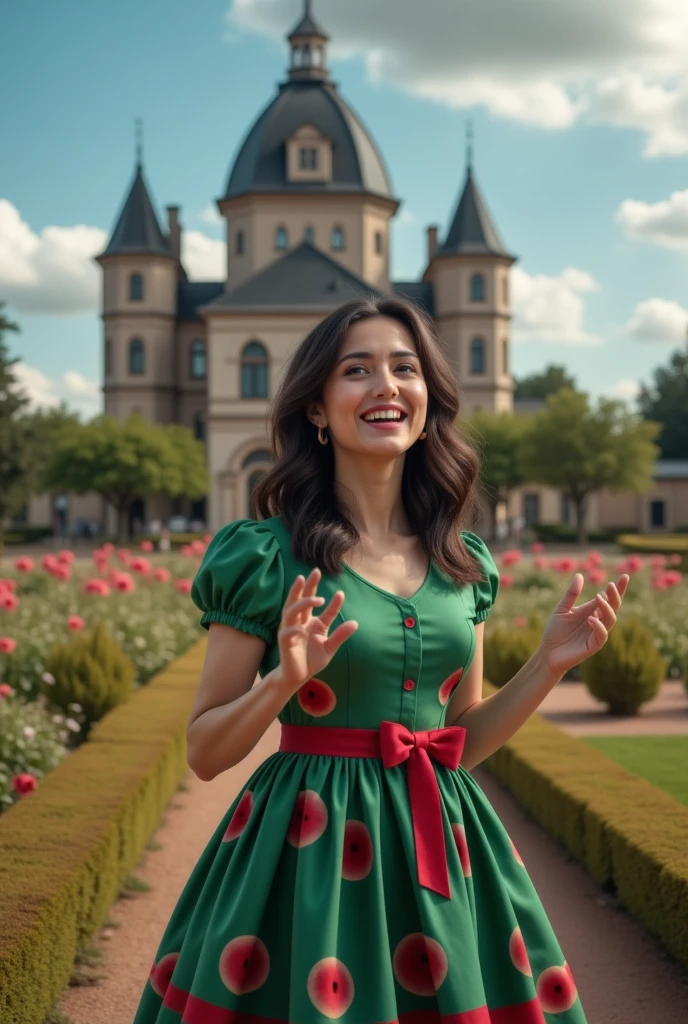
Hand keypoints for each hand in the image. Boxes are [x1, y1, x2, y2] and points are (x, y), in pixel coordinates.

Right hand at [275, 568, 357, 693]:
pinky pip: (287, 632)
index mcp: (310, 621)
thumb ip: (340, 635)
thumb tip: (355, 623)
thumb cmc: (312, 659)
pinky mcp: (285, 642)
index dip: (332, 603)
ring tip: (318, 599)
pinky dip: (293, 628)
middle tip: (315, 572)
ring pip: (291, 611)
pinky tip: (301, 627)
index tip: (341, 593)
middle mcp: (299, 621)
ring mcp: (290, 630)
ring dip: (303, 603)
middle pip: (301, 599)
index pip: (321, 608)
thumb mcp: (330, 647)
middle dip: (307, 585)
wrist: (298, 676)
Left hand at [538, 573, 629, 677]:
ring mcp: (596, 633)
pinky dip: (598, 626)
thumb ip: (572, 594)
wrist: (547, 652)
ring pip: (610, 620)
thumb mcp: (562, 609)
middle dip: (615, 596)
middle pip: (613, 608)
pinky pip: (601, 636)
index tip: (625, 576)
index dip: (618, 589)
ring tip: (599, 598)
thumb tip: (580, 575)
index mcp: (592, 611)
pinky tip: (591, 618)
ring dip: (607, 609)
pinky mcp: (593, 646)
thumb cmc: (555, 631)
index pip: (608, 599)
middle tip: (611, 585)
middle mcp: (597, 621)